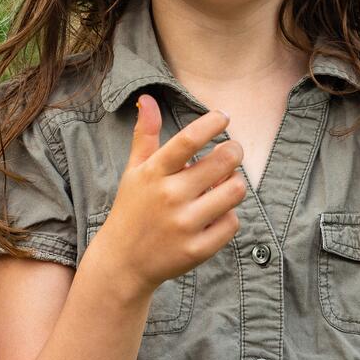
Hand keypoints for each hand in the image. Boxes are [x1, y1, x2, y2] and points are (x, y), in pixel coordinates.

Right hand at [90, 96, 244, 300]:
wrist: (123, 261)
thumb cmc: (132, 208)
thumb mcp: (134, 170)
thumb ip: (145, 134)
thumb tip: (147, 98)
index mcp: (154, 173)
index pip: (189, 140)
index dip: (212, 123)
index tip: (223, 117)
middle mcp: (170, 196)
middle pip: (222, 161)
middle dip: (234, 150)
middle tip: (232, 150)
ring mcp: (185, 224)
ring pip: (234, 191)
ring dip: (235, 182)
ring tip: (225, 181)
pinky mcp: (198, 249)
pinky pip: (232, 223)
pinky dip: (229, 215)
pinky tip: (216, 212)